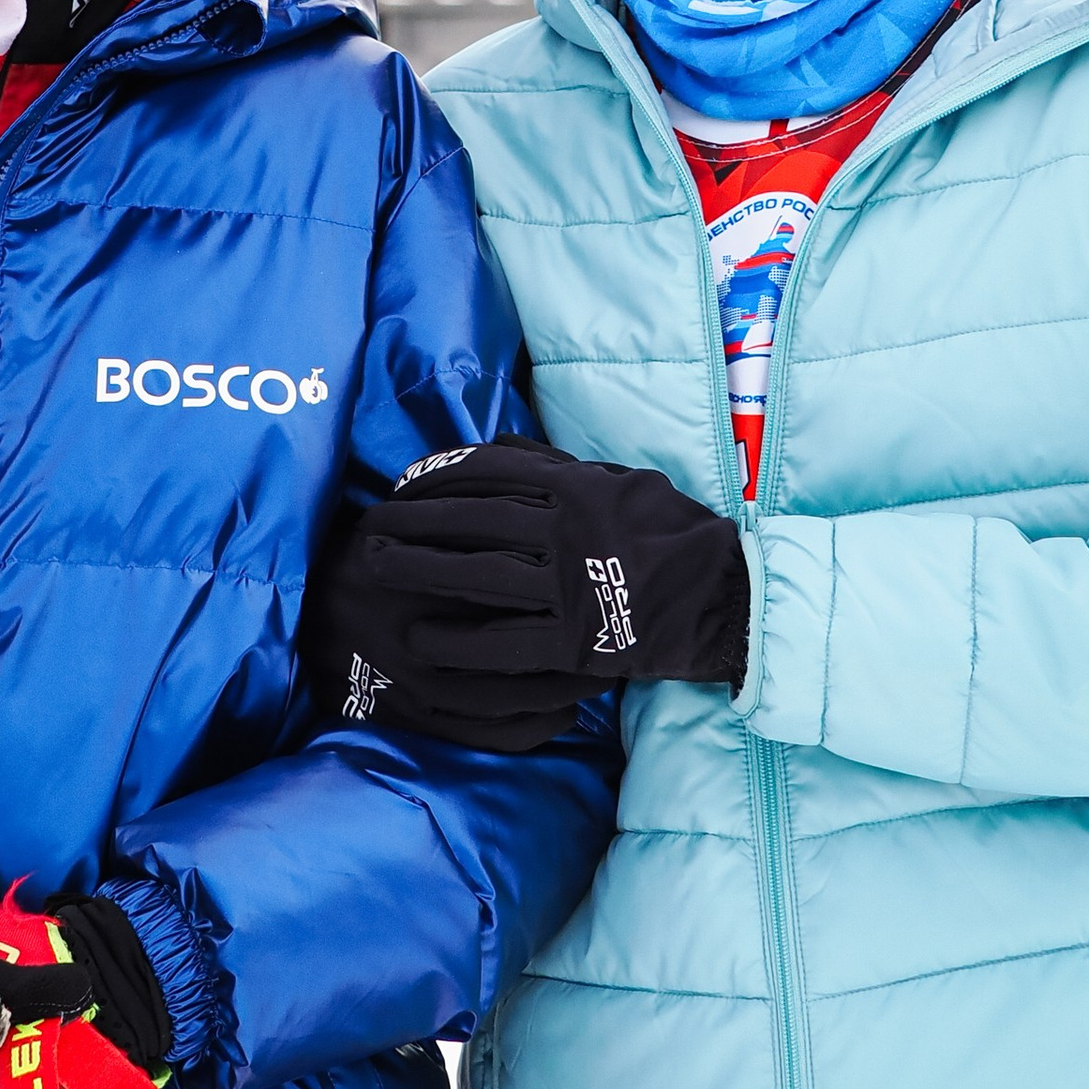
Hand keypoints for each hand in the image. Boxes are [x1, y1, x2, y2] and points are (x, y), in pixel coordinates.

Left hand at [303, 436, 749, 753]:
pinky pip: (503, 642)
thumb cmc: (667, 531)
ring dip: (422, 572)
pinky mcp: (574, 643)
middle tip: (368, 527)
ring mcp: (569, 588)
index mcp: (577, 488)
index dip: (439, 477)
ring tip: (380, 571)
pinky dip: (458, 640)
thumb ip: (556, 466)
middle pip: (471, 522)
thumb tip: (496, 445)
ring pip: (478, 576)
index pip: (490, 473)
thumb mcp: (617, 480)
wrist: (720, 597)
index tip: (403, 485)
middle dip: (414, 522)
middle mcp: (566, 533)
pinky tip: (421, 639)